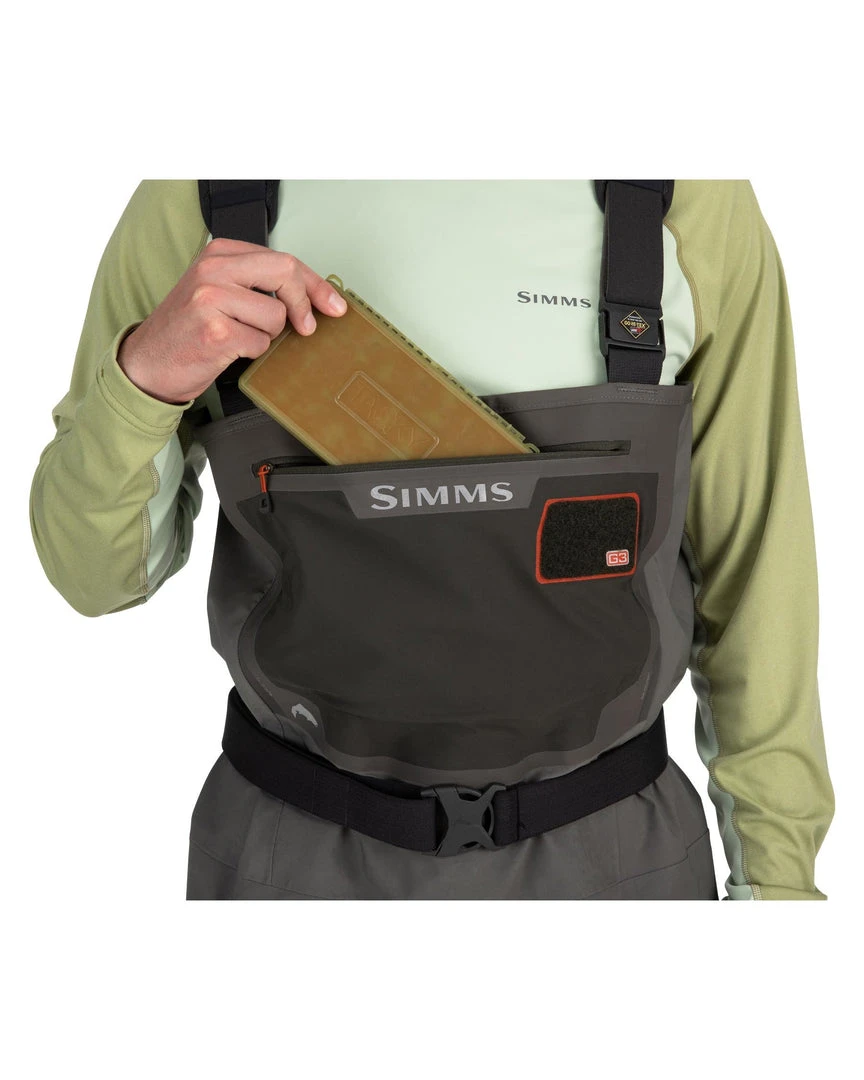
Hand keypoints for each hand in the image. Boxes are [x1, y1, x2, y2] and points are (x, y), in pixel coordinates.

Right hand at [116, 237, 347, 403]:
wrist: (147, 363)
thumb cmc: (186, 330)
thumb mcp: (217, 292)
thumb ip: (256, 284)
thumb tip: (311, 296)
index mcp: (218, 254)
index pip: (282, 259)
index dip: (315, 284)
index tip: (334, 304)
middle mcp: (213, 270)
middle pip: (286, 274)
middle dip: (305, 303)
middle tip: (307, 327)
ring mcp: (212, 299)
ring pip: (276, 316)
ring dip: (266, 336)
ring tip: (238, 337)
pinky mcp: (215, 331)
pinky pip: (260, 343)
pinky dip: (251, 352)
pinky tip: (228, 350)